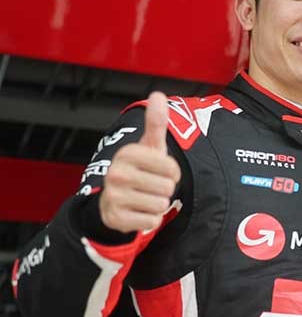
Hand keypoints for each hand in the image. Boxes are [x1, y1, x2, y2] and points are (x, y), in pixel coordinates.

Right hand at [98, 93, 181, 232]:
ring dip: (157, 205)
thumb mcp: (149, 147)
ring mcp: (114, 196)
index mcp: (128, 153)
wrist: (114, 201)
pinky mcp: (116, 218)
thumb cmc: (140, 170)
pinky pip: (152, 221)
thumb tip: (158, 94)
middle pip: (168, 188)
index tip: (159, 171)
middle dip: (164, 190)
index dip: (172, 173)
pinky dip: (150, 219)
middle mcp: (116, 172)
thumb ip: (156, 123)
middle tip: (150, 186)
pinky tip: (137, 211)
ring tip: (143, 198)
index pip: (172, 168)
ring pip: (161, 205)